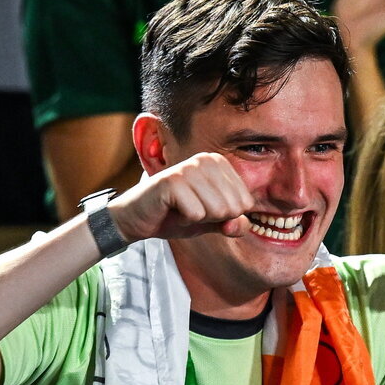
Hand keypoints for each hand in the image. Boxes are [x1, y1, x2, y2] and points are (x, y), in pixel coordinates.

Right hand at [110, 154, 253, 241]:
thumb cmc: (177, 216)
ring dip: (198, 219)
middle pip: (233, 208)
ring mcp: (189, 168)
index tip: (204, 209)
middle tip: (191, 210)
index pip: (246, 203)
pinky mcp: (173, 181)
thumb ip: (234, 224)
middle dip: (213, 218)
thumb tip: (241, 223)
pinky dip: (184, 220)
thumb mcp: (212, 222)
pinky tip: (171, 210)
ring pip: (217, 210)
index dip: (226, 216)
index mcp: (219, 164)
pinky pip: (196, 214)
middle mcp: (206, 159)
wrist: (138, 218)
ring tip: (181, 209)